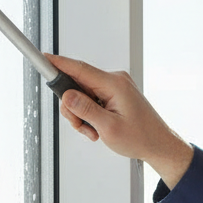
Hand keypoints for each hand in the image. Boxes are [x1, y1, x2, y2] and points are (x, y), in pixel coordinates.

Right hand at [47, 54, 194, 188]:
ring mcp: (115, 87)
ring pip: (82, 94)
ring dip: (82, 114)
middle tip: (81, 126)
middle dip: (73, 107)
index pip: (79, 68)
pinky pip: (91, 99)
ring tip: (94, 131)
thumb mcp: (109, 128)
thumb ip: (86, 110)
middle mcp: (115, 81)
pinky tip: (98, 127)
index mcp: (115, 84)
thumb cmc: (142, 138)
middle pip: (77, 84)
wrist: (159, 145)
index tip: (42, 57)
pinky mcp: (114, 94)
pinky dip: (89, 114)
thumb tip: (67, 95)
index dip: (58, 63)